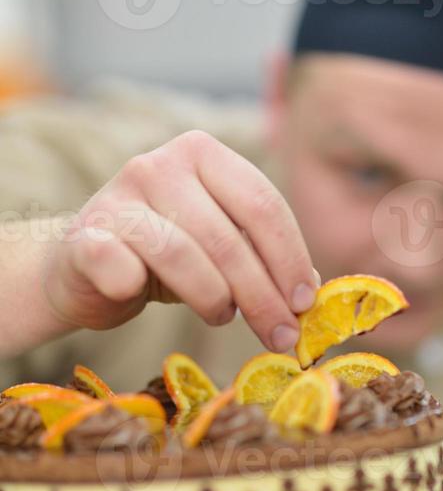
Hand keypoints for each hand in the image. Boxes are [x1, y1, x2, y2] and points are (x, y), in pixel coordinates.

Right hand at [42, 131, 318, 351]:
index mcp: (203, 153)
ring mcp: (118, 196)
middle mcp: (158, 164)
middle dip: (262, 295)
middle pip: (228, 236)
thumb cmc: (163, 254)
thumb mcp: (219, 247)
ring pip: (183, 254)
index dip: (290, 258)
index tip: (305, 304)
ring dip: (213, 299)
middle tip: (281, 336)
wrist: (83, 264)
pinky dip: (131, 282)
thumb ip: (262, 257)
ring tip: (221, 317)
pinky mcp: (84, 235)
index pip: (262, 204)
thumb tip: (310, 292)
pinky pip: (117, 262)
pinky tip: (139, 294)